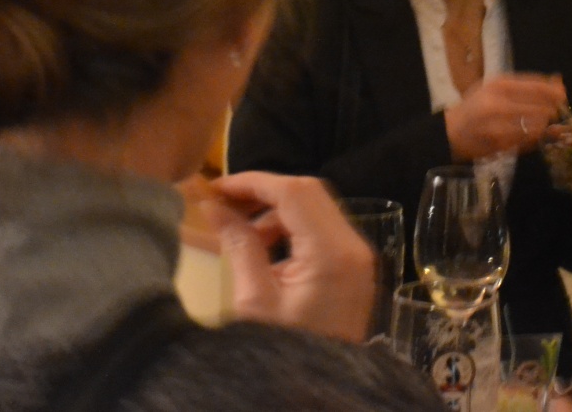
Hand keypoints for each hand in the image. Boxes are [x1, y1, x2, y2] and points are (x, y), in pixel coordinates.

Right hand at [207, 171, 374, 341]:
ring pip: (316, 208)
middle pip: (310, 193)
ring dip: (277, 211)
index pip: (294, 192)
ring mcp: (358, 256)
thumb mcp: (255, 301)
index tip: (217, 186)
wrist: (319, 395)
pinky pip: (323, 230)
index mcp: (332, 252)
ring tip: (240, 231)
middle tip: (224, 202)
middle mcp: (353, 246)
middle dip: (264, 192)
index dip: (253, 182)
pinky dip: (293, 229)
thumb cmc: (285, 352)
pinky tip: (265, 248)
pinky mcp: (353, 267)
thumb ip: (239, 245)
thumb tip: (214, 207)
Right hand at [444, 73, 566, 160]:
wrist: (450, 131)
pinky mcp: (500, 144)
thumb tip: (559, 81)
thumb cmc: (475, 106)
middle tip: (554, 113)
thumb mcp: (496, 88)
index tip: (563, 96)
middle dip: (552, 111)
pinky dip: (534, 138)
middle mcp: (500, 103)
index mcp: (499, 85)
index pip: (537, 86)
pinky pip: (527, 141)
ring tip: (542, 125)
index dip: (554, 92)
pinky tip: (531, 136)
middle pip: (541, 107)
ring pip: (537, 126)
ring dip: (544, 127)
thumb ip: (526, 85)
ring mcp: (500, 125)